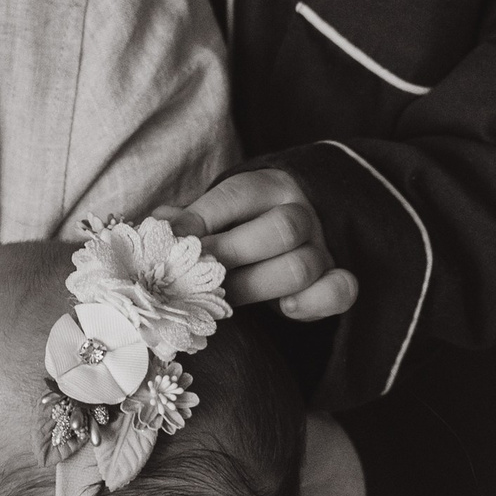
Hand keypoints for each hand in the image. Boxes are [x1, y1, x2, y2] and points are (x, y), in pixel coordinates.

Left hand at [158, 169, 358, 322]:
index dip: (202, 217)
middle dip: (232, 255)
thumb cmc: (239, 226)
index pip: (238, 195)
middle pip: (281, 229)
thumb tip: (155, 226)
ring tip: (223, 299)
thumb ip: (187, 219)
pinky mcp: (336, 278)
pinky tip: (285, 308)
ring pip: (303, 265)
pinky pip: (339, 291)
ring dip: (257, 286)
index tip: (170, 241)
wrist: (291, 230)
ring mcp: (322, 247)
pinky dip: (314, 302)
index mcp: (267, 187)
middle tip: (195, 277)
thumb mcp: (216, 213)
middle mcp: (301, 212)